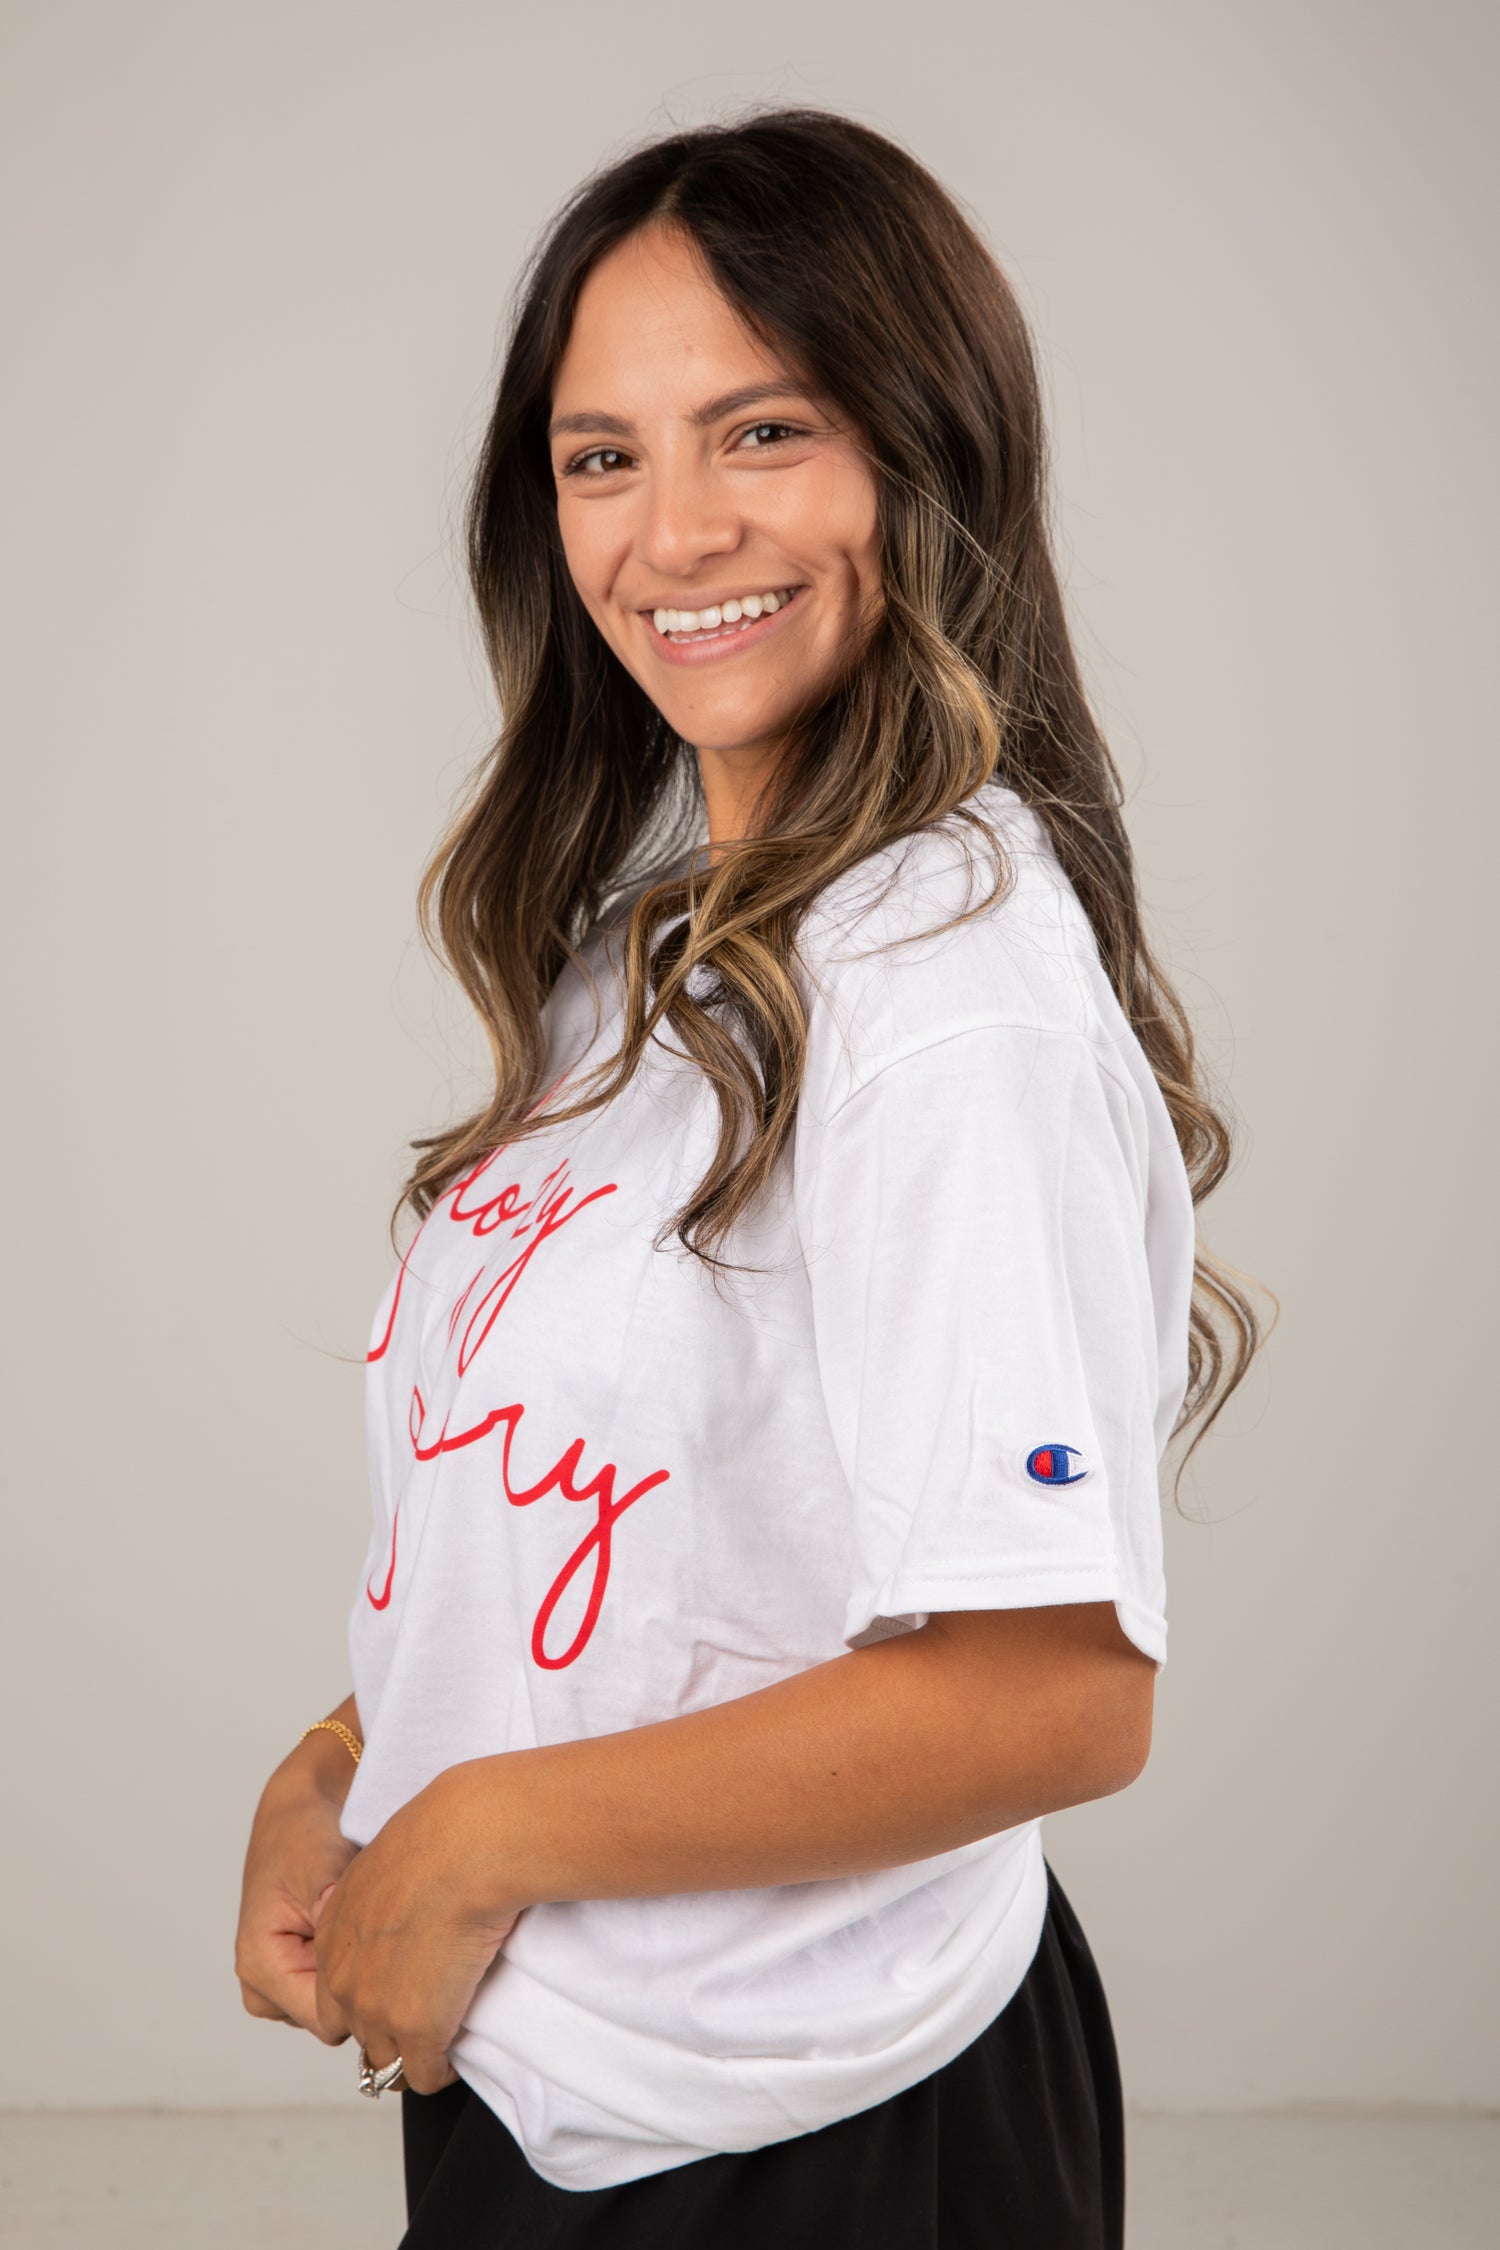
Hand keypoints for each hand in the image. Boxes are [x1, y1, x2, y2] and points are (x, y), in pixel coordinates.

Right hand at [235, 1737, 359, 2037]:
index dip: (365, 1996)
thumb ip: (331, 1918)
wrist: (302, 1807)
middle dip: (363, 1984)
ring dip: (361, 1971)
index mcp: (260, 1965)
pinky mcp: (297, 1968)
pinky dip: (357, 1962)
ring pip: (339, 2006)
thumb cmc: (306, 1831)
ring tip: (375, 1923)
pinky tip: (369, 1926)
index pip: (327, 2021)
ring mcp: (280, 1978)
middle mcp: (264, 1981)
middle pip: (334, 2020)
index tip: (399, 1959)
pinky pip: (339, 1987)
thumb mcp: (320, 1869)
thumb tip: (349, 1962)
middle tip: (389, 1934)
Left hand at [313, 1768, 523, 2093]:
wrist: (465, 1844)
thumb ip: (384, 1889)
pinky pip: (425, 2074)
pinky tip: (458, 2054)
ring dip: (411, 2059)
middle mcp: (343, 1976)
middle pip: (356, 2032)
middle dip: (385, 2034)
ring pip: (386, 2061)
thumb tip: (405, 1893)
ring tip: (440, 2047)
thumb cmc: (441, 1835)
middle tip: (421, 2024)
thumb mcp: (389, 1858)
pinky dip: (440, 2071)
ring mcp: (375, 2007)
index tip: (401, 1991)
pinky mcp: (416, 2028)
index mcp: (332, 1932)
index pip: (335, 1992)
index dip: (369, 1997)